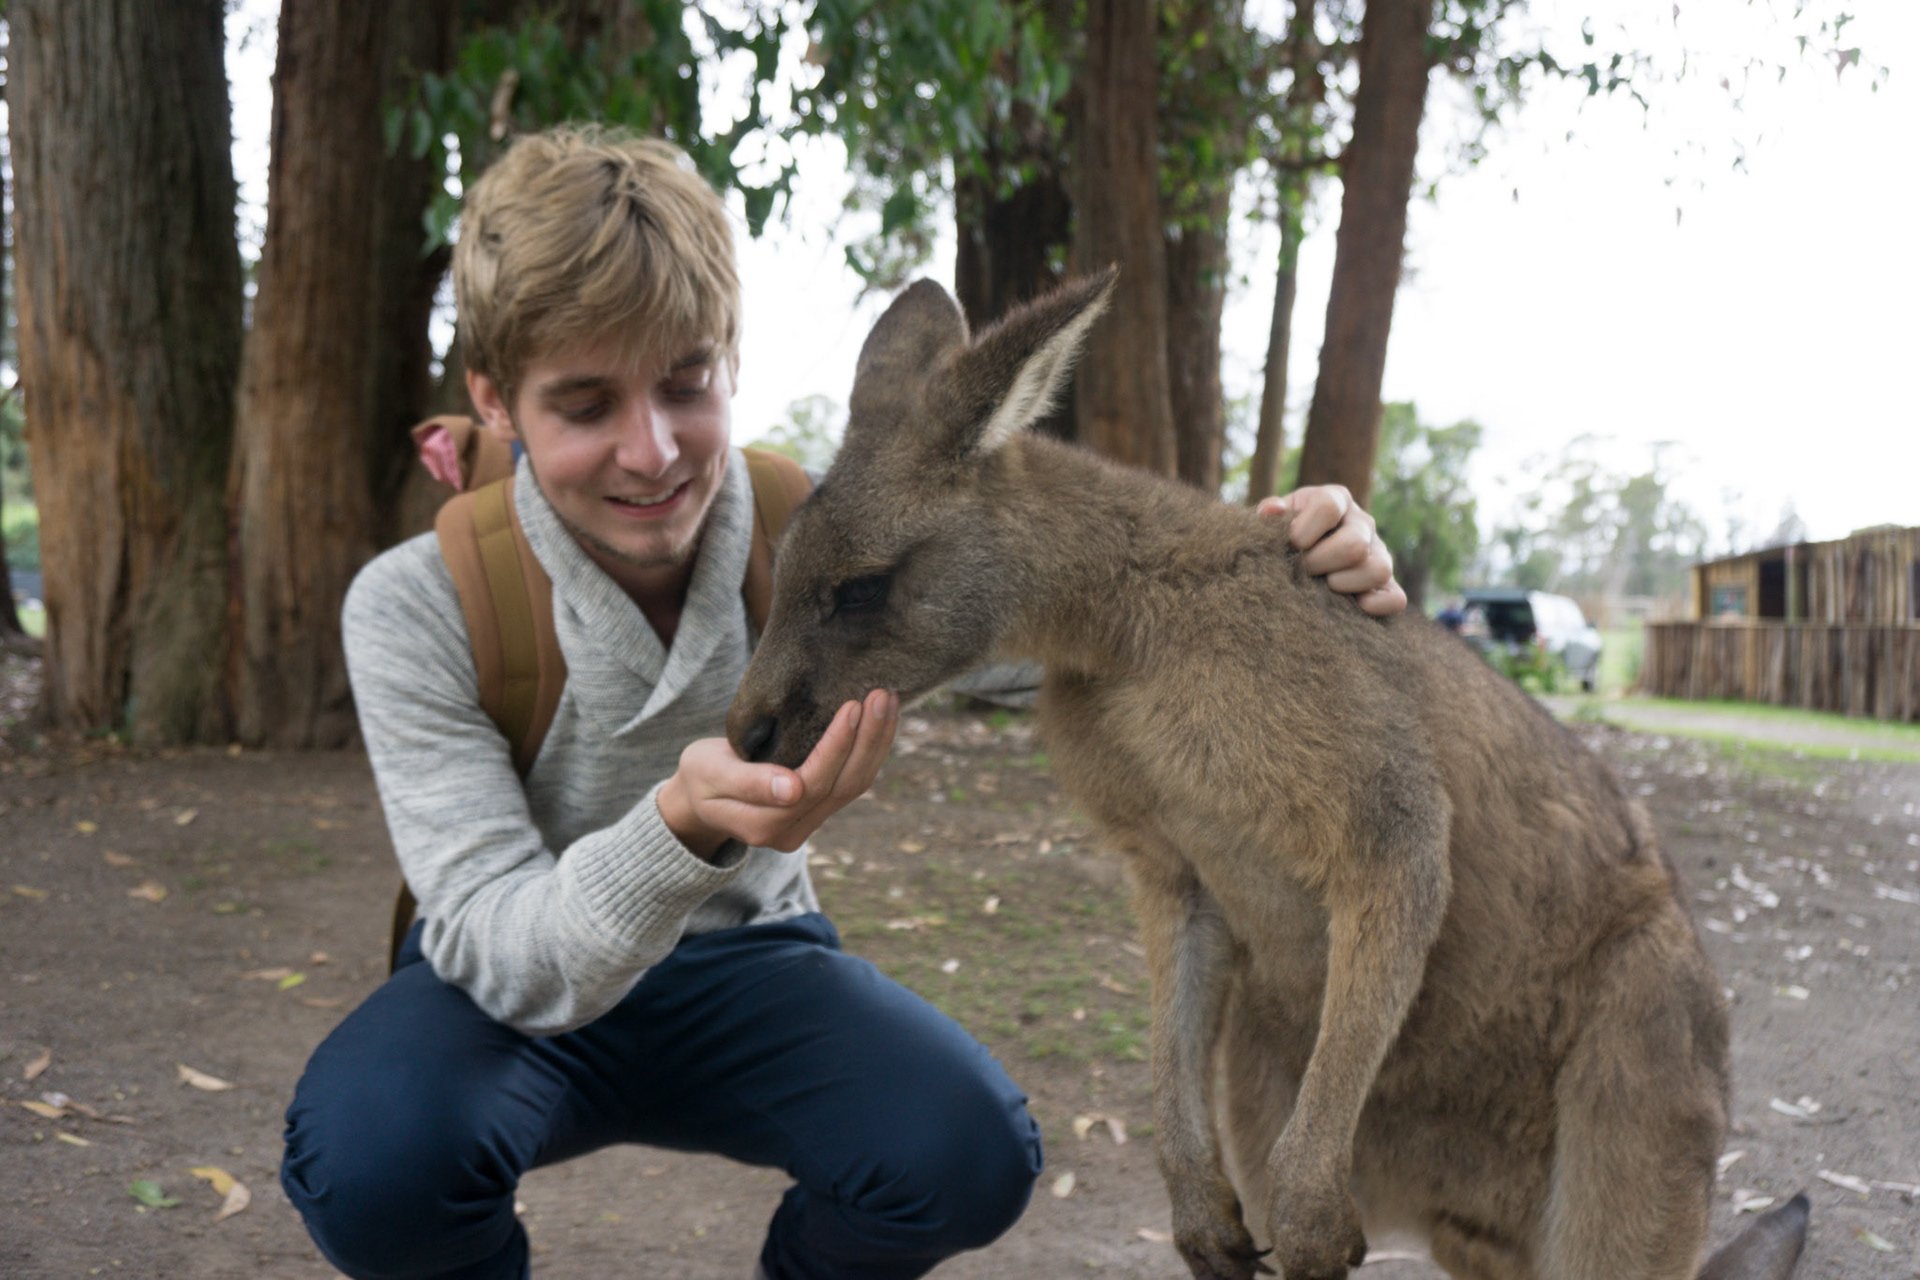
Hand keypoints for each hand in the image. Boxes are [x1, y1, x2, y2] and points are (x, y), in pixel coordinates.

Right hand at [657, 689, 897, 858]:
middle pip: (843, 786)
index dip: (836, 746)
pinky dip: (870, 751)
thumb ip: (748, 783)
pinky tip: (881, 721)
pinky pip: (852, 782)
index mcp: (763, 826)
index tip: (852, 706)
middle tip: (882, 694)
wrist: (700, 797)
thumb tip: (792, 790)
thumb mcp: (711, 773)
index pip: (812, 784)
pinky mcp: (819, 811)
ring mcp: (809, 824)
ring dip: (877, 743)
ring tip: (888, 701)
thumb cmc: (701, 776)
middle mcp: (792, 832)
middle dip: (867, 739)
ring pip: (855, 786)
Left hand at [1258, 485, 1406, 617]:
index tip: (1290, 546)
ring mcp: (1379, 552)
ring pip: (1378, 569)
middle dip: (1320, 563)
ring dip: (1343, 584)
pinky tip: (1350, 606)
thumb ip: (1270, 514)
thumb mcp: (1276, 519)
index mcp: (1335, 499)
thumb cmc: (1286, 534)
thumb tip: (1271, 511)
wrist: (1300, 555)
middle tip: (1301, 571)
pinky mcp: (1387, 584)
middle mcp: (1362, 522)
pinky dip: (1375, 606)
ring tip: (1322, 586)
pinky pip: (1396, 598)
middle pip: (1354, 544)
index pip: (1328, 506)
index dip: (1304, 530)